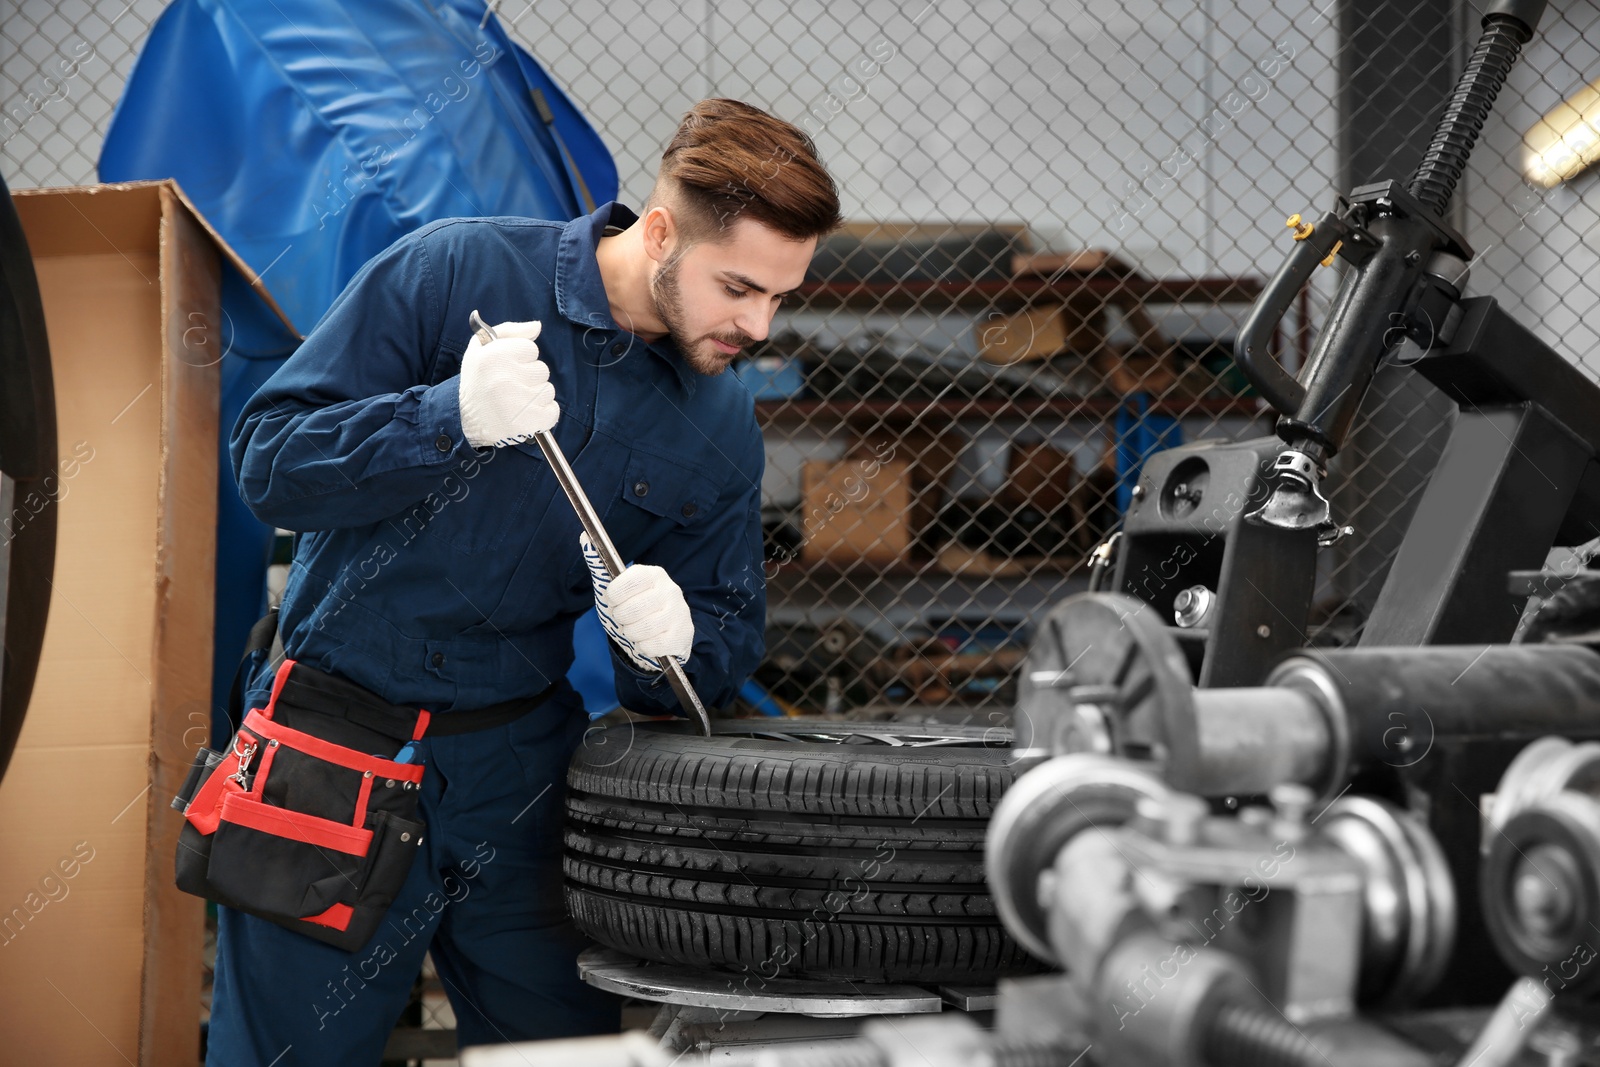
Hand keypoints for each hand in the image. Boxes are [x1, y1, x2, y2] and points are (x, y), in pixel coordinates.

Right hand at [458, 319, 557, 446]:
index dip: (520, 358)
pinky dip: (543, 414)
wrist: (466, 422)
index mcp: (492, 357)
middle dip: (529, 377)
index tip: (505, 369)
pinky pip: (553, 410)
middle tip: (509, 387)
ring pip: (548, 390)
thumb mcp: (480, 348)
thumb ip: (509, 331)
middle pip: (542, 369)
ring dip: (535, 396)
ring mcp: (518, 403)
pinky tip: (523, 415)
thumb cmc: (477, 381)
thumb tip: (537, 326)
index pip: (530, 348)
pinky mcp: (530, 422)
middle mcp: (504, 378)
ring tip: (514, 402)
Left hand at [581, 531, 693, 670]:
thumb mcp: (614, 588)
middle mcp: (670, 590)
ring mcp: (679, 612)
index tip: (614, 599)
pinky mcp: (682, 634)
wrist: (659, 635)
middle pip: (631, 609)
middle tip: (625, 616)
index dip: (615, 595)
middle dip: (621, 618)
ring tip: (636, 628)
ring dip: (632, 633)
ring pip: (641, 629)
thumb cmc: (633, 608)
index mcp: (653, 574)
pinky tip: (647, 639)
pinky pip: (652, 646)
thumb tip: (584, 536)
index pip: (628, 581)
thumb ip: (599, 564)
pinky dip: (643, 646)